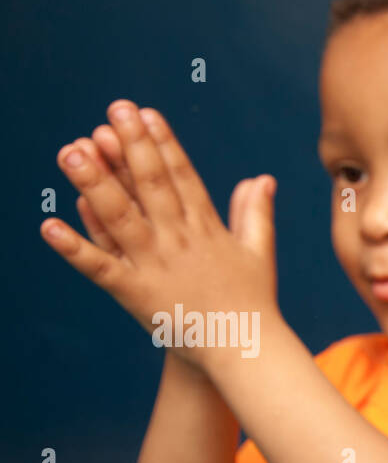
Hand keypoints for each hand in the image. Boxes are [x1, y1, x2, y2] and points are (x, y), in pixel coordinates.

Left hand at [40, 100, 280, 371]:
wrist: (247, 352)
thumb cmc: (253, 304)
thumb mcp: (258, 253)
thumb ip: (256, 213)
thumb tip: (262, 179)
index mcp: (207, 230)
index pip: (182, 178)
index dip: (163, 144)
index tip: (145, 113)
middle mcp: (181, 242)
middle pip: (151, 186)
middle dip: (131, 146)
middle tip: (111, 111)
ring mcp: (158, 267)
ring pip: (121, 218)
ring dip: (95, 183)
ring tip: (71, 150)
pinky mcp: (137, 294)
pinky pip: (102, 268)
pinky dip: (75, 248)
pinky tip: (49, 226)